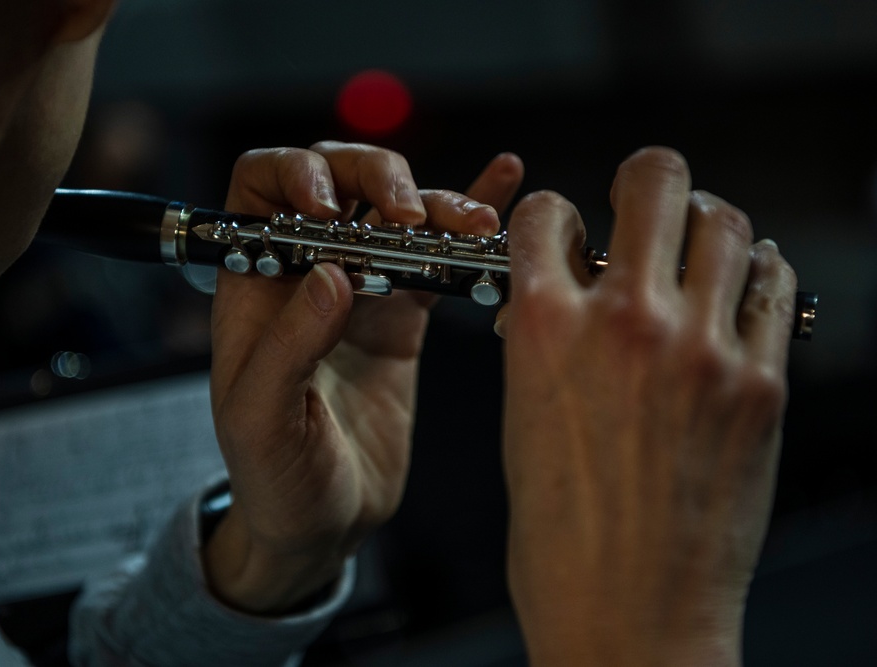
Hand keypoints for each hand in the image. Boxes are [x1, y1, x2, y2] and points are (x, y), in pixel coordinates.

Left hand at [206, 141, 523, 612]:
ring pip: (397, 213)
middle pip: (340, 180)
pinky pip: (436, 256)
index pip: (262, 187)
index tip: (333, 209)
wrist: (321, 524)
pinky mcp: (404, 316)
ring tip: (475, 223)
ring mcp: (361, 289)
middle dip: (379, 178)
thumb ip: (289, 346)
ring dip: (437, 204)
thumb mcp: (262, 420)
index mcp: (254, 283)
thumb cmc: (273, 477)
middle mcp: (306, 272)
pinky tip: (500, 185)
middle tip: (412, 216)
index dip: (296, 174)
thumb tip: (332, 273)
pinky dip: (465, 222)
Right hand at [498, 147, 796, 664]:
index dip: (554, 215)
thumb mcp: (524, 417)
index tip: (566, 228)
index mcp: (543, 329)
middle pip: (654, 182)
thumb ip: (546, 341)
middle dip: (643, 180)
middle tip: (643, 197)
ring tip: (697, 245)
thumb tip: (565, 300)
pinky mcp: (760, 382)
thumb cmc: (562, 534)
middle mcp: (623, 322)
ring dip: (705, 223)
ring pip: (725, 223)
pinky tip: (739, 289)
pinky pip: (773, 286)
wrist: (628, 611)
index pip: (547, 215)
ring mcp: (701, 348)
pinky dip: (756, 274)